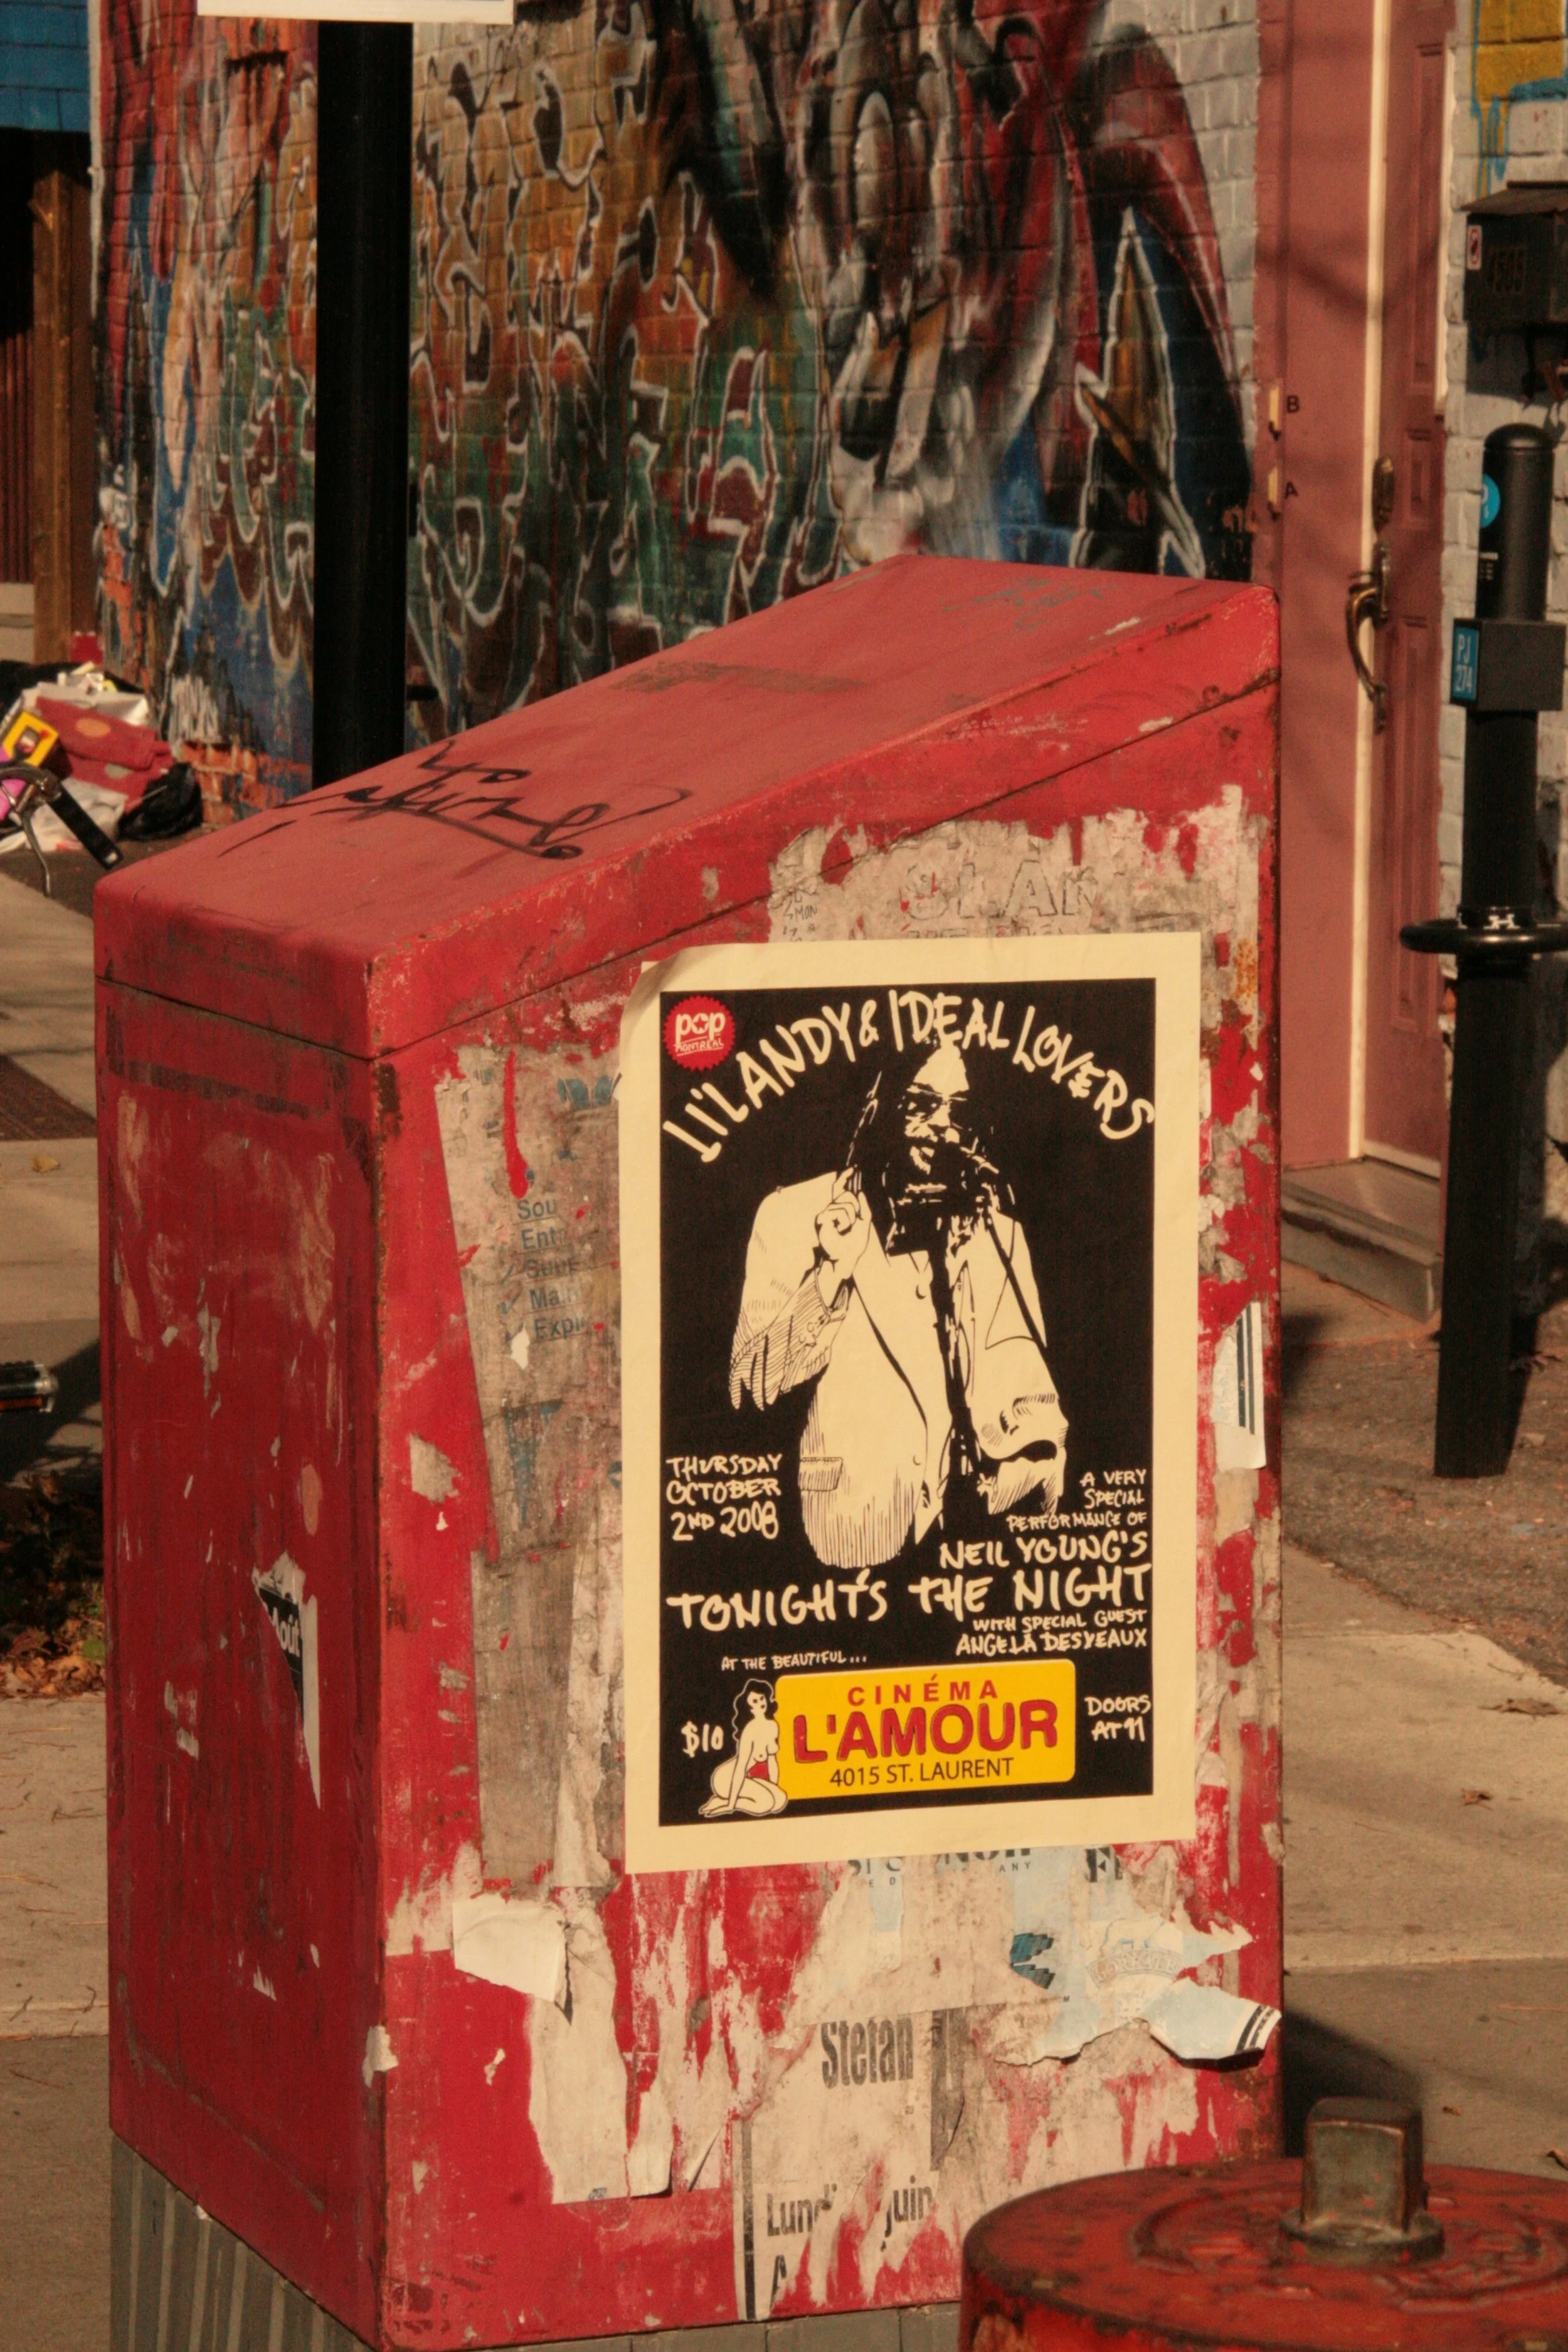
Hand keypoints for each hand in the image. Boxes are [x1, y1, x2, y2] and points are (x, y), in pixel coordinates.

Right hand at [815, 1184, 870, 1301]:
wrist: (846, 1258)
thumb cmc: (854, 1245)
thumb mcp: (864, 1223)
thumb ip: (864, 1208)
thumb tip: (860, 1192)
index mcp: (840, 1210)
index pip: (840, 1190)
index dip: (844, 1178)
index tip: (852, 1169)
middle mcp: (832, 1210)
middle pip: (847, 1194)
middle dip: (855, 1209)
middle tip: (852, 1223)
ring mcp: (826, 1213)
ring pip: (847, 1204)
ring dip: (851, 1218)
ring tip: (845, 1229)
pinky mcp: (822, 1218)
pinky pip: (841, 1211)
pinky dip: (845, 1221)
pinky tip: (839, 1230)